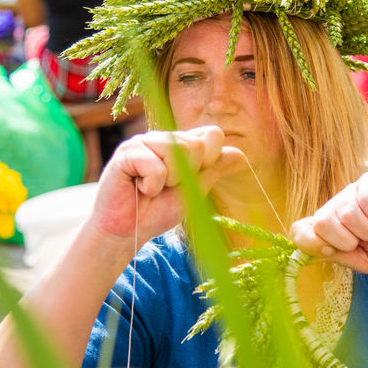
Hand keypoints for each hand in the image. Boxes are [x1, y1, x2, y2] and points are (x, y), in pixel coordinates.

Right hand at [90, 126, 245, 243]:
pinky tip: (137, 188)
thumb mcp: (194, 192)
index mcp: (181, 144)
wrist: (127, 232)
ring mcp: (144, 141)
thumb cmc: (157, 212)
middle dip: (187, 175)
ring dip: (168, 181)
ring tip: (151, 188)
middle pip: (197, 144)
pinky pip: (155, 167)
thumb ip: (214, 170)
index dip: (209, 161)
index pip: (213, 135)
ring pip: (177, 151)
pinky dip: (150, 186)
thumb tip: (241, 154)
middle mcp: (163, 137)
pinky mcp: (126, 152)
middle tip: (165, 187)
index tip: (190, 181)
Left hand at [290, 172, 367, 273]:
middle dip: (348, 240)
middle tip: (364, 240)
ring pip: (346, 213)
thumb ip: (336, 255)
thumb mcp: (362, 260)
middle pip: (321, 222)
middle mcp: (335, 206)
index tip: (331, 251)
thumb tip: (316, 247)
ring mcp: (351, 191)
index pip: (299, 230)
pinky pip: (366, 198)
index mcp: (328, 227)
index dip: (312, 243)